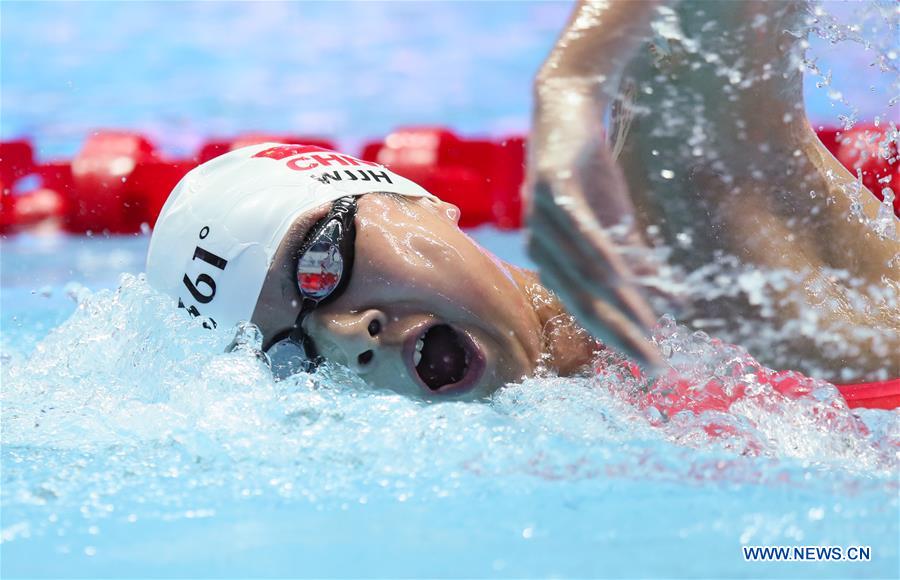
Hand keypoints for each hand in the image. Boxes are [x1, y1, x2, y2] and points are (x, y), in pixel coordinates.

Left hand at [526, 130, 663, 369]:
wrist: (570, 113)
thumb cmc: (591, 177)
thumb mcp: (621, 227)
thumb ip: (639, 267)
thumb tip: (675, 306)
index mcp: (553, 262)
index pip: (590, 310)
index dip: (621, 339)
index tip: (654, 366)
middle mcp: (540, 249)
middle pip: (585, 301)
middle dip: (622, 334)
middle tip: (654, 363)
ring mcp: (541, 220)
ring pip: (584, 271)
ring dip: (617, 301)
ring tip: (648, 327)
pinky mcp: (552, 189)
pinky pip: (578, 228)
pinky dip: (601, 252)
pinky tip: (621, 274)